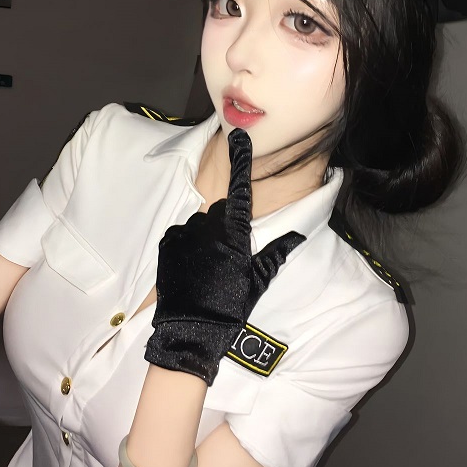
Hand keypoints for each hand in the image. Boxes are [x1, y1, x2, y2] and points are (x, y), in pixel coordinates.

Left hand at [144, 129, 305, 384]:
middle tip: (230, 253)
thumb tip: (299, 234)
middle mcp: (208, 226)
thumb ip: (277, 253)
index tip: (239, 136)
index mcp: (234, 233)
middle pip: (221, 211)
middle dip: (227, 224)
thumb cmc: (229, 307)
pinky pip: (182, 234)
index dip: (241, 160)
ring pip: (201, 223)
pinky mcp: (167, 244)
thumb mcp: (257, 281)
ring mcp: (185, 234)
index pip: (240, 189)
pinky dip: (188, 243)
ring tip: (209, 266)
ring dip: (207, 235)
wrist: (190, 330)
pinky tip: (193, 267)